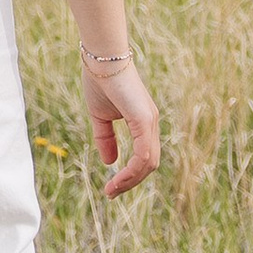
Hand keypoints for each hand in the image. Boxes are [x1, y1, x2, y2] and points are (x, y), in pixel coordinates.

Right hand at [81, 49, 158, 195]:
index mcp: (144, 122)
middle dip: (131, 183)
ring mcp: (151, 122)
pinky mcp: (145, 120)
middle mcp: (152, 124)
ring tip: (112, 190)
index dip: (130, 175)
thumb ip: (105, 139)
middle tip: (111, 193)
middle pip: (149, 165)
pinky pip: (143, 155)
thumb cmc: (100, 81)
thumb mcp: (100, 116)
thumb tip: (110, 163)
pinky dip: (132, 171)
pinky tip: (118, 178)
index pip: (144, 157)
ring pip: (149, 163)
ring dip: (131, 181)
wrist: (101, 59)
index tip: (112, 187)